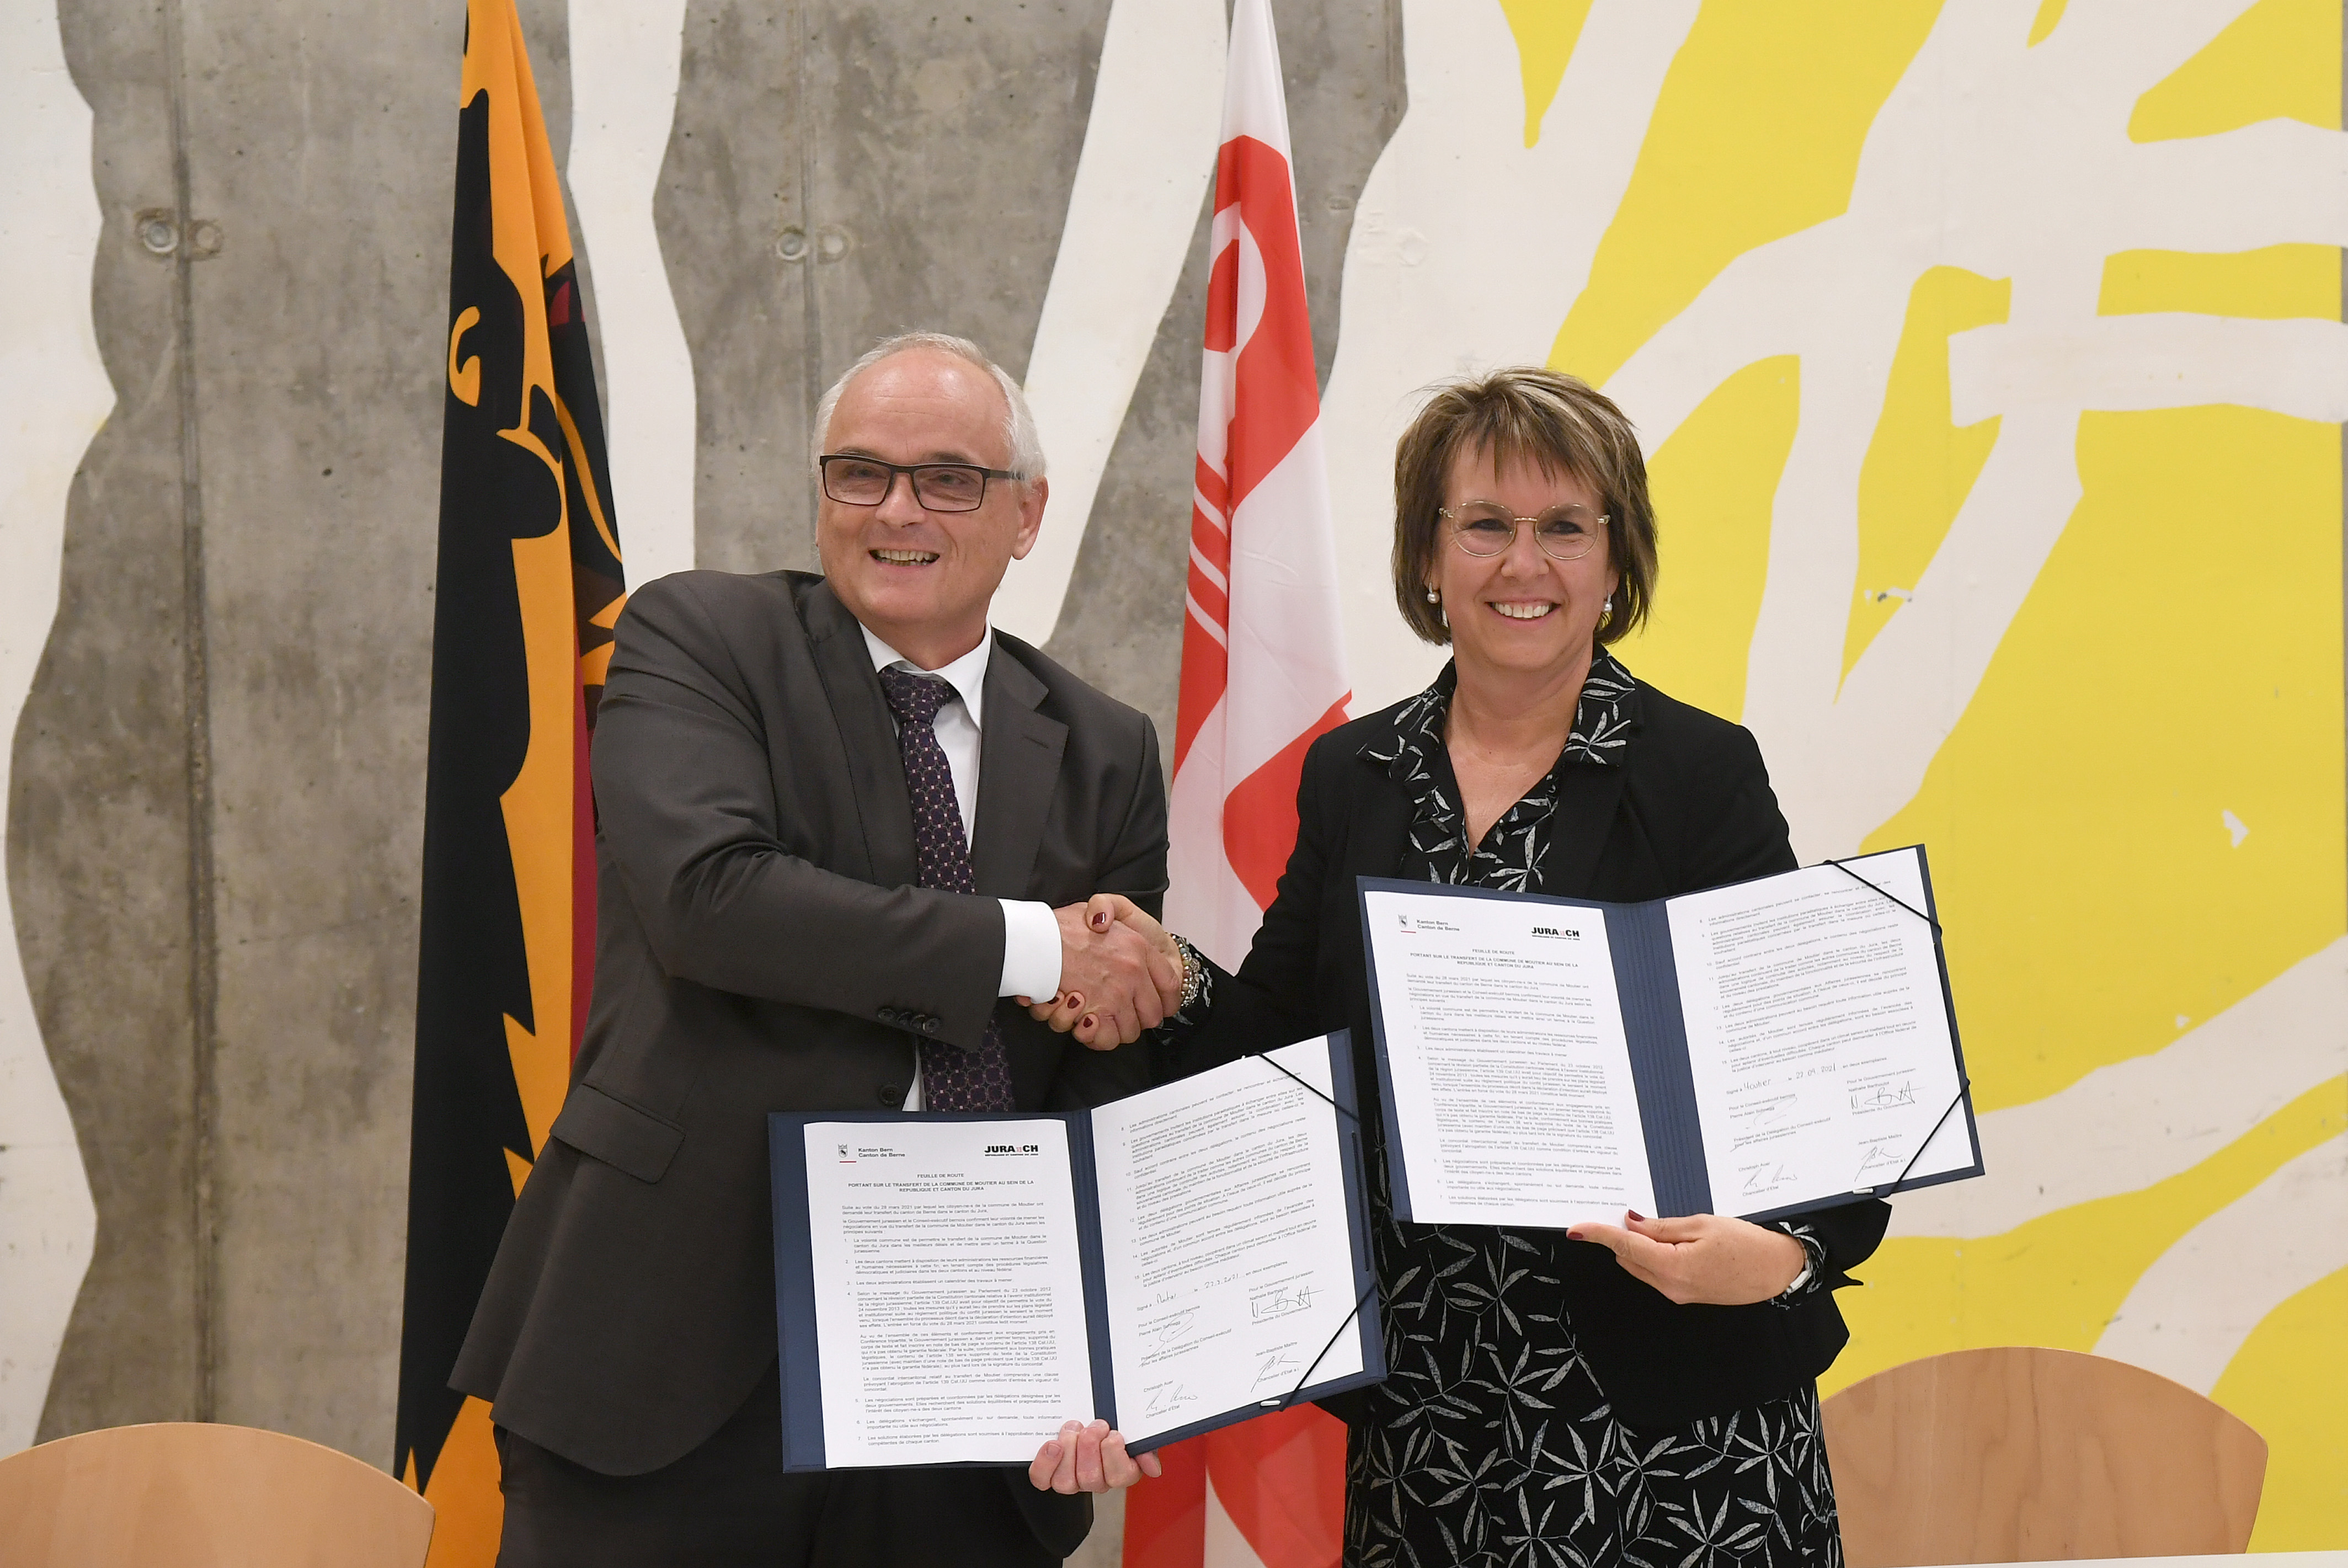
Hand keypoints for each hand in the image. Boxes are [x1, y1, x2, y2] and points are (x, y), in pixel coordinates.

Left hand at [1028, 1419, 1162, 1492]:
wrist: (1087, 1414)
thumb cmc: (1113, 1424)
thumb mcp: (1135, 1431)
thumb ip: (1146, 1447)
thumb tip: (1153, 1469)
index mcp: (1122, 1471)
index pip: (1120, 1477)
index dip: (1114, 1454)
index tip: (1113, 1434)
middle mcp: (1097, 1481)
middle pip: (1091, 1478)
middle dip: (1090, 1446)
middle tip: (1093, 1426)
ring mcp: (1072, 1479)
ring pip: (1066, 1482)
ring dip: (1069, 1449)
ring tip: (1073, 1429)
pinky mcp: (1049, 1474)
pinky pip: (1042, 1479)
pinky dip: (1045, 1462)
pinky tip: (1052, 1445)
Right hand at [1033, 898, 1182, 1047]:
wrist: (1036, 938)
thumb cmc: (1062, 924)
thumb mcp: (1097, 906)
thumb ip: (1113, 912)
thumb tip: (1108, 925)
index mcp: (1139, 947)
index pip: (1171, 984)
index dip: (1167, 1000)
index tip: (1160, 1005)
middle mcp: (1133, 973)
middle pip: (1153, 1014)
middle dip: (1139, 1019)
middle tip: (1121, 1013)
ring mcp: (1115, 995)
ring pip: (1130, 1031)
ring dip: (1116, 1029)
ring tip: (1099, 1017)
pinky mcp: (1095, 1013)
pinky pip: (1107, 1039)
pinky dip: (1097, 1037)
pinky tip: (1085, 1023)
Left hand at [1567, 1211, 1806, 1305]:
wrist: (1778, 1271)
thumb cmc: (1746, 1244)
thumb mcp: (1703, 1224)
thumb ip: (1662, 1226)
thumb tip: (1631, 1223)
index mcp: (1672, 1267)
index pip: (1625, 1247)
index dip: (1598, 1235)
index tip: (1576, 1228)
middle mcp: (1670, 1286)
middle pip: (1629, 1258)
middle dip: (1620, 1236)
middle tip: (1622, 1211)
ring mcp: (1677, 1294)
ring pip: (1641, 1266)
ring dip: (1637, 1246)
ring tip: (1651, 1223)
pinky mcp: (1686, 1294)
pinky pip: (1657, 1273)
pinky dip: (1652, 1256)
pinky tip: (1665, 1239)